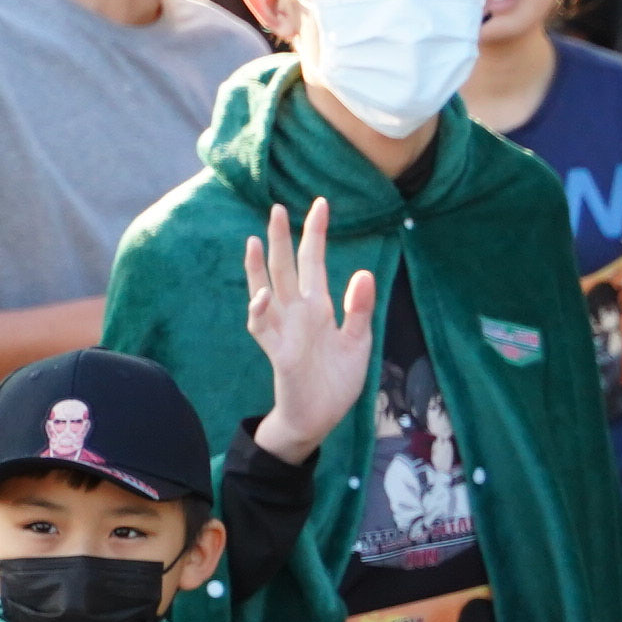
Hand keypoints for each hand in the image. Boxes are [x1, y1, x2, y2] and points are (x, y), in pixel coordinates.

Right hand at [243, 198, 378, 465]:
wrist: (320, 416)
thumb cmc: (335, 379)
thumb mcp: (357, 341)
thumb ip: (358, 308)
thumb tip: (364, 272)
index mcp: (317, 307)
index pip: (314, 263)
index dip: (316, 235)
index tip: (321, 204)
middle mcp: (297, 313)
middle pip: (286, 268)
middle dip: (282, 239)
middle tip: (278, 206)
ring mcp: (284, 331)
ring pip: (266, 290)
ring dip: (259, 267)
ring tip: (257, 239)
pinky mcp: (278, 353)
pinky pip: (264, 328)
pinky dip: (261, 311)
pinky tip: (264, 294)